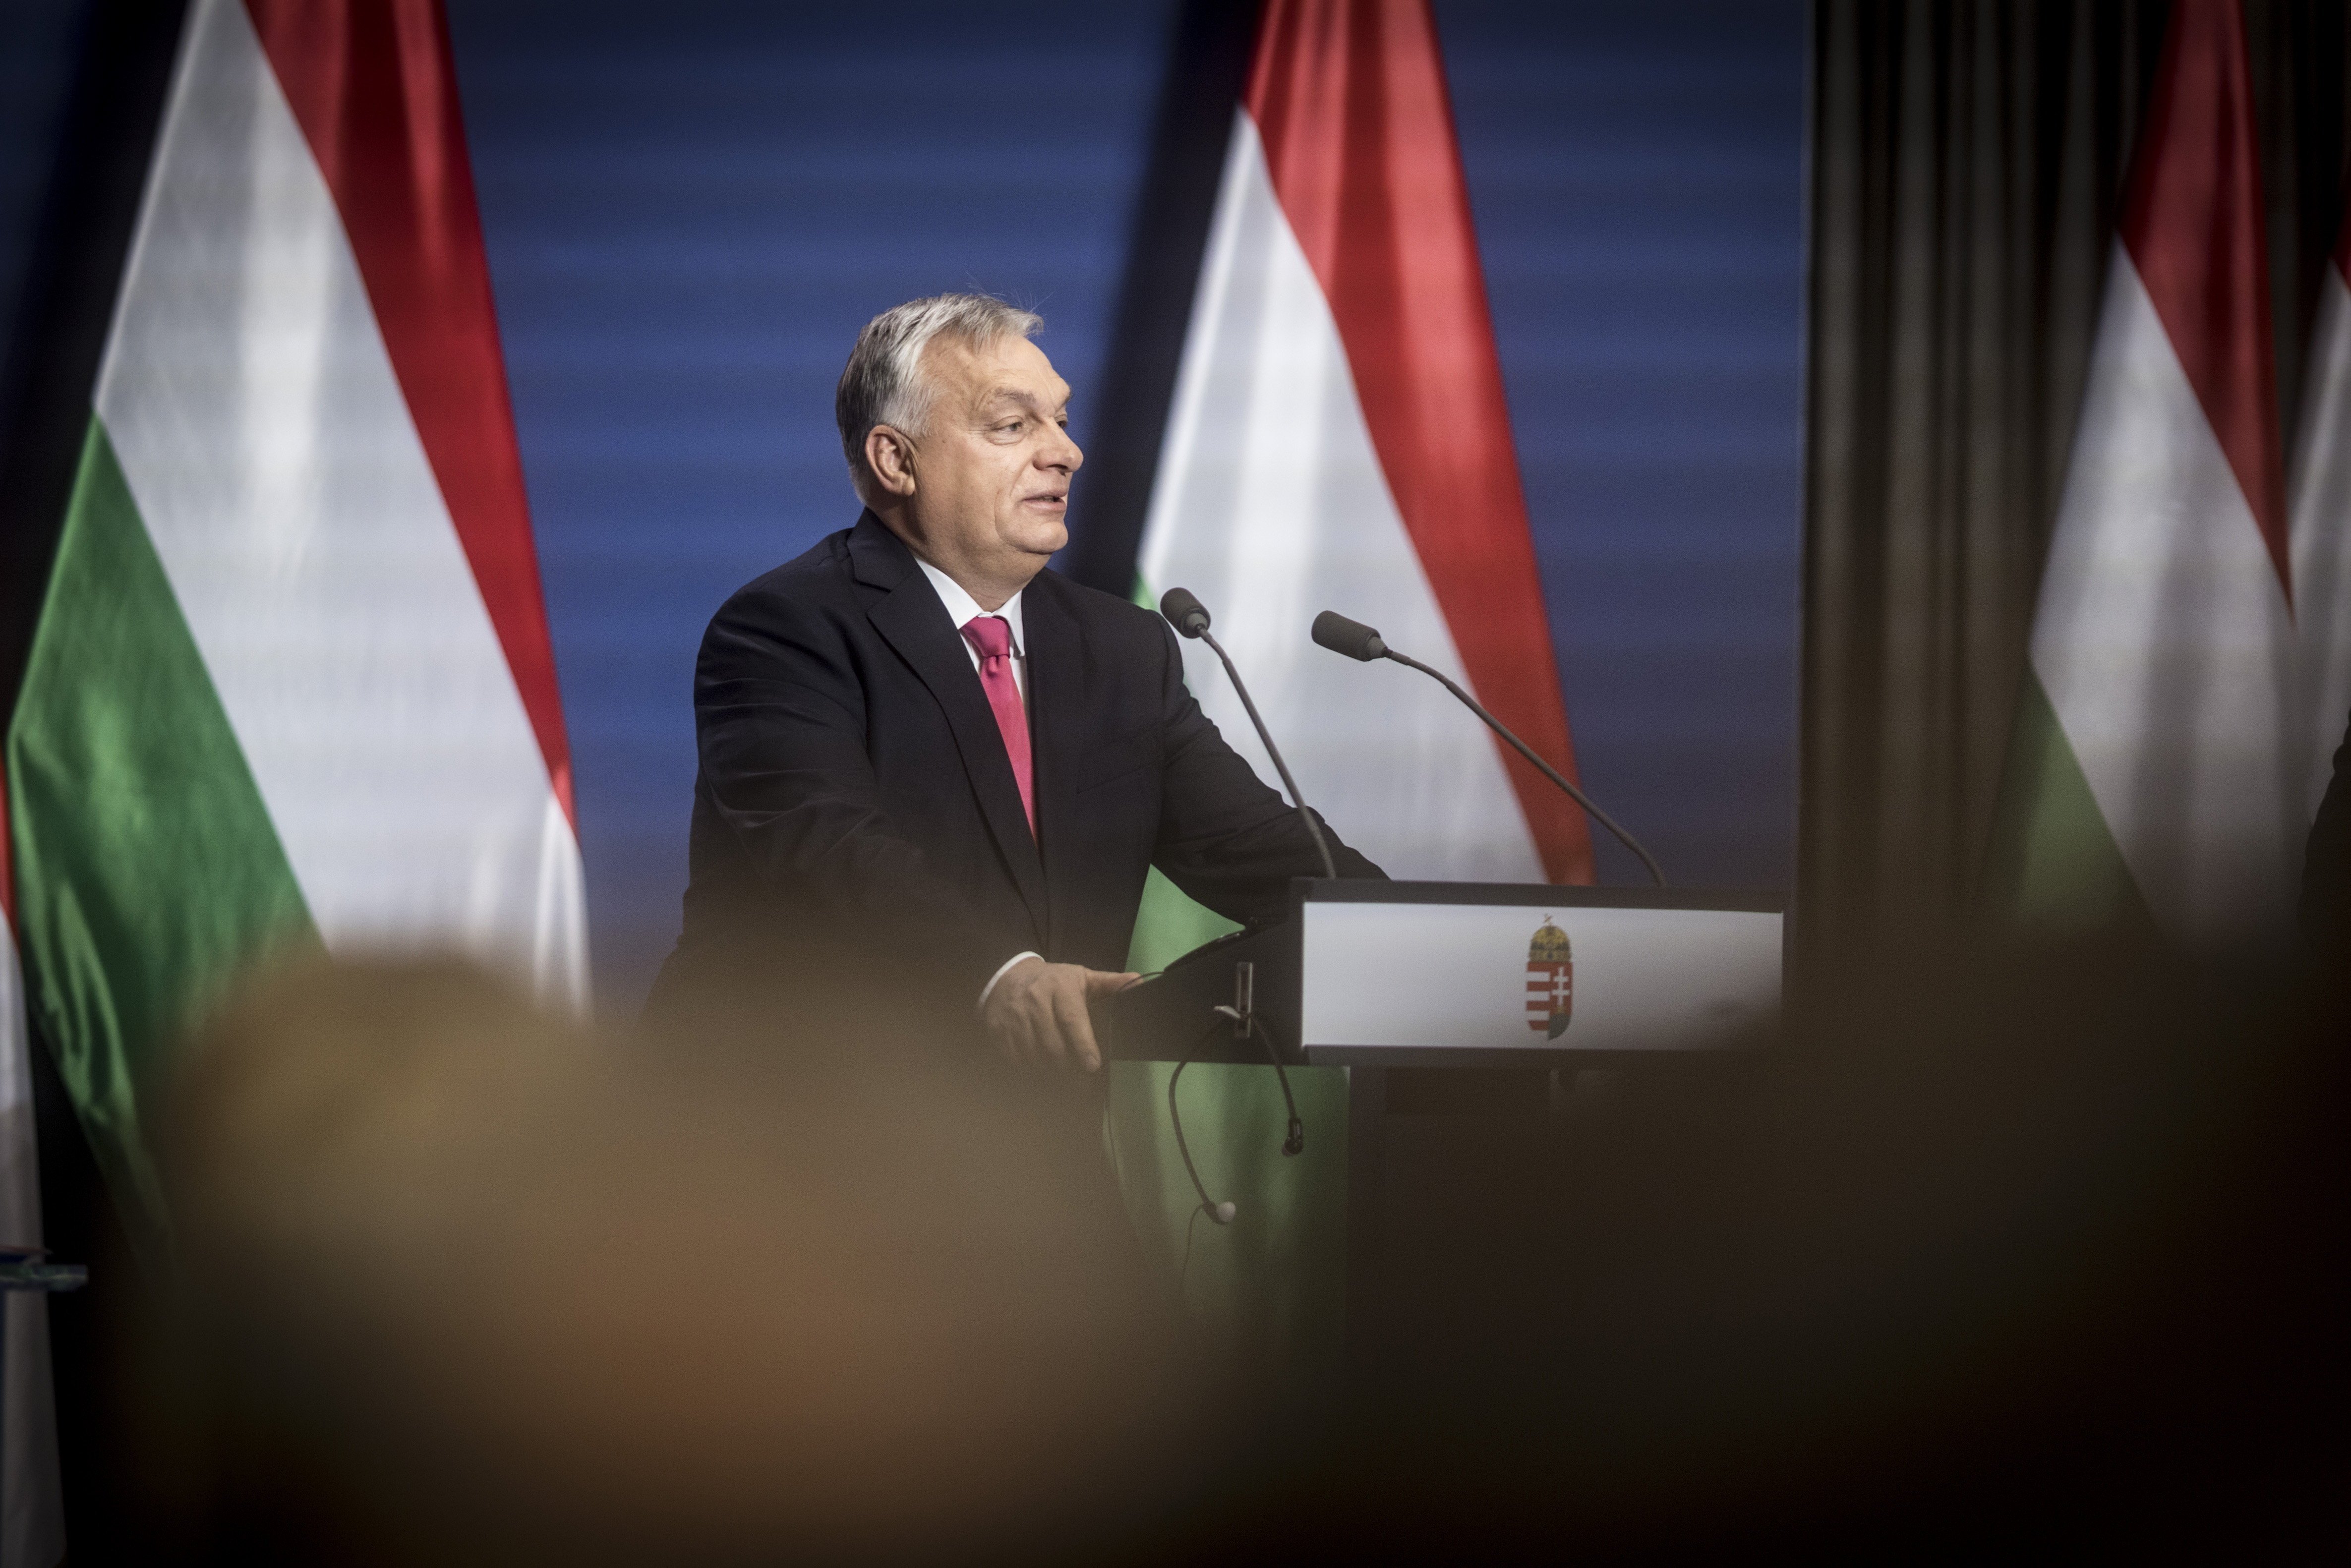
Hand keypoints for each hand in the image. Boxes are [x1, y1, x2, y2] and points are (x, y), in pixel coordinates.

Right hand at [982, 958, 1137, 1072]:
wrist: (1007, 977)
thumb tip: (1139, 980)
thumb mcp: (1081, 977)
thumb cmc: (1053, 982)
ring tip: (1065, 1081)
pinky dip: (1031, 1070)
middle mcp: (1035, 1002)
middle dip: (1070, 1068)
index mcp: (1059, 988)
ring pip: (1035, 1055)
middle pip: (1054, 1045)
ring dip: (1051, 1073)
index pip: (1072, 1019)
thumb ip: (1109, 983)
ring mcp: (1015, 1018)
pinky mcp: (1000, 1032)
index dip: (1083, 1045)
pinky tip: (1042, 1073)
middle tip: (1083, 1084)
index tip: (1093, 1066)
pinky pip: (1017, 1060)